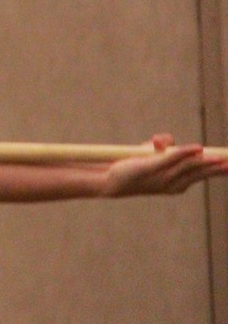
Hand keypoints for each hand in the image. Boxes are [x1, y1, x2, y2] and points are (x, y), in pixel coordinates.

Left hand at [103, 133, 227, 196]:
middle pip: (201, 172)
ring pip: (190, 166)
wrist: (108, 180)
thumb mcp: (150, 155)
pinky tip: (197, 149)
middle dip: (219, 168)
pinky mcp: (150, 167)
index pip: (202, 174)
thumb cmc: (132, 168)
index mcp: (177, 183)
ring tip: (223, 159)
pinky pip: (170, 158)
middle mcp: (172, 182)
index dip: (219, 169)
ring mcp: (162, 176)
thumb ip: (163, 146)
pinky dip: (184, 152)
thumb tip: (166, 139)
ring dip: (207, 162)